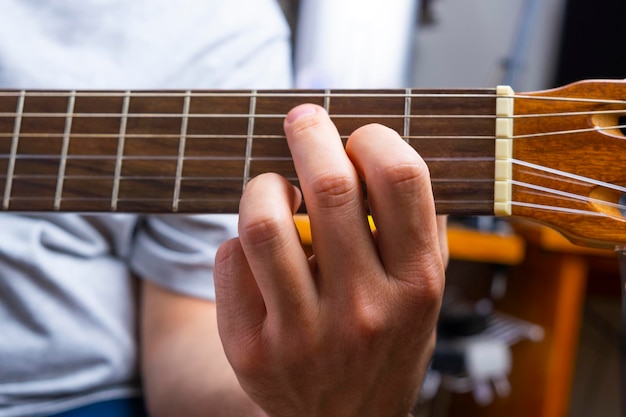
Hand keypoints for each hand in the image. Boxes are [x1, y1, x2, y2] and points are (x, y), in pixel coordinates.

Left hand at [215, 104, 446, 416]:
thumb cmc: (384, 345)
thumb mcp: (424, 295)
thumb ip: (421, 228)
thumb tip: (394, 149)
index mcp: (416, 285)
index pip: (401, 179)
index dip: (374, 138)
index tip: (359, 136)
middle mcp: (364, 310)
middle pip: (330, 186)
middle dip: (310, 133)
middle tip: (302, 119)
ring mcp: (303, 335)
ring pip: (264, 221)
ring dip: (264, 186)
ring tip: (273, 187)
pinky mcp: (250, 350)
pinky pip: (230, 260)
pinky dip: (240, 241)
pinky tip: (258, 251)